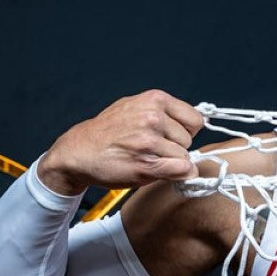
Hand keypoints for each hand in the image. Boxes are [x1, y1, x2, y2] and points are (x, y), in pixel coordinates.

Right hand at [37, 89, 205, 194]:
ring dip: (170, 161)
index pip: (195, 119)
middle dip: (175, 146)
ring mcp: (149, 141)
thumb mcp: (134, 107)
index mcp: (154, 100)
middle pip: (189, 140)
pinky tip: (159, 171)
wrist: (79, 151)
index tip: (173, 136)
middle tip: (150, 148)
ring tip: (145, 157)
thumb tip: (198, 124)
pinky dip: (178, 175)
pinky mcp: (145, 164)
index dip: (186, 131)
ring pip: (184, 157)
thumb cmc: (108, 131)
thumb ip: (164, 112)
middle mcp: (152, 117)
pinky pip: (181, 171)